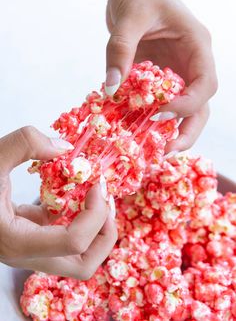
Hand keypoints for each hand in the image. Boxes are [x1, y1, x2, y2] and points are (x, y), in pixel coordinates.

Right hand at [0, 126, 116, 278]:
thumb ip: (24, 144)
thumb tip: (64, 148)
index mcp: (17, 240)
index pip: (73, 242)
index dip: (95, 213)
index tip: (96, 183)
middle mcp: (27, 252)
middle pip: (84, 264)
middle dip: (105, 233)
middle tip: (106, 201)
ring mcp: (31, 247)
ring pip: (78, 256)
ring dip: (97, 226)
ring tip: (97, 195)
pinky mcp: (33, 236)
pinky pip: (67, 235)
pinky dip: (79, 215)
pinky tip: (73, 191)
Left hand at [93, 0, 216, 151]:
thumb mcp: (129, 17)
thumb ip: (120, 51)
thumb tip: (111, 90)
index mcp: (196, 46)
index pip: (205, 84)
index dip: (187, 105)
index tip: (161, 114)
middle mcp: (191, 63)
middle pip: (200, 106)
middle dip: (186, 130)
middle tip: (165, 151)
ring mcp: (177, 71)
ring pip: (184, 109)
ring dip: (171, 130)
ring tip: (154, 150)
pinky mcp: (159, 77)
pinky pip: (160, 102)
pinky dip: (150, 118)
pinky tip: (136, 131)